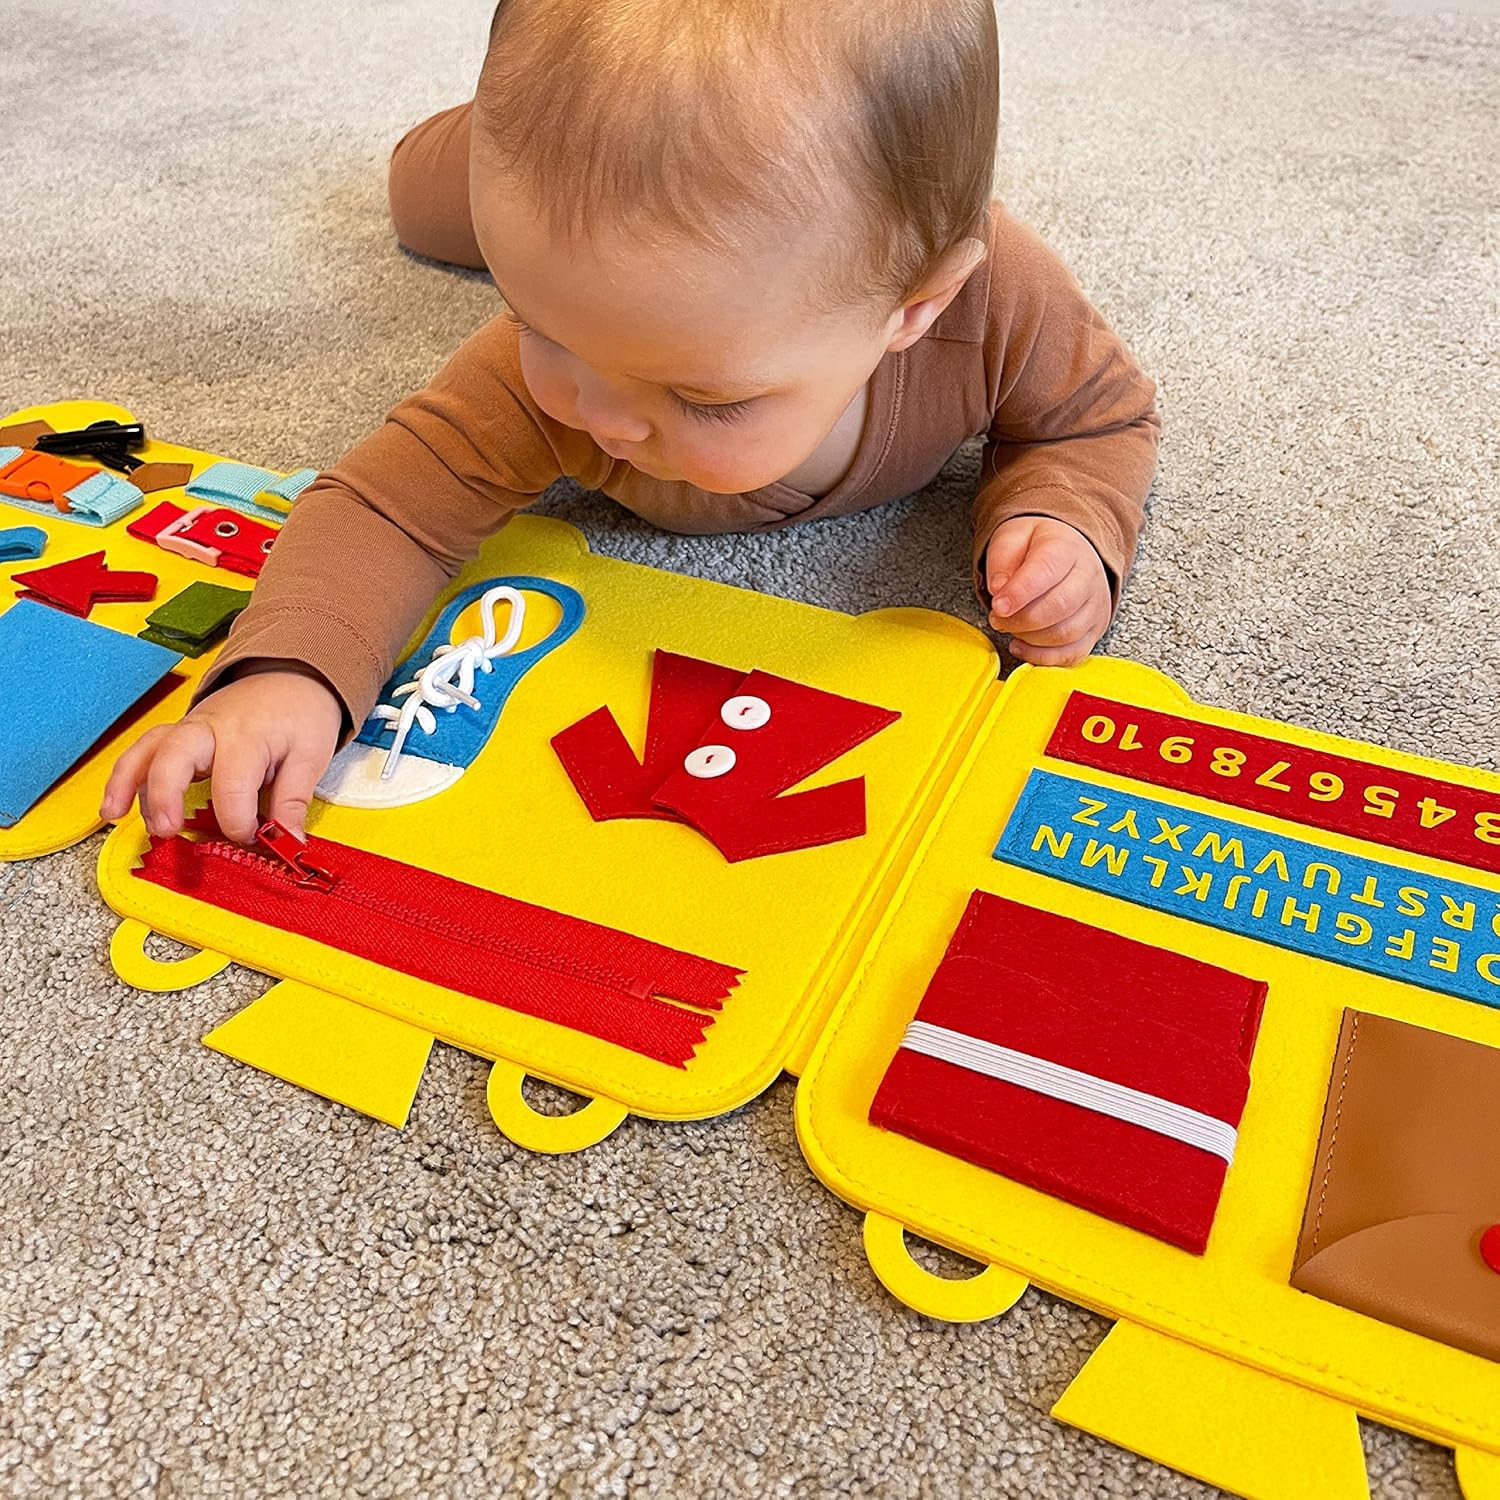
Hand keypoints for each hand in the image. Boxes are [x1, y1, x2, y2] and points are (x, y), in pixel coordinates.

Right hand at [100, 664, 342, 844]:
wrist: (291, 675)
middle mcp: (211, 727)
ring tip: (113, 815)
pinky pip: (146, 751)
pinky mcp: (180, 734)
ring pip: (149, 749)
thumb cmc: (301, 713)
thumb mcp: (311, 755)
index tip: (251, 838)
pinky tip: (115, 805)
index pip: (232, 784)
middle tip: (167, 829)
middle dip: (165, 794)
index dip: (238, 821)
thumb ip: (293, 801)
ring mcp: (190, 727)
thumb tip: (289, 843)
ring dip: (127, 782)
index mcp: (248, 735)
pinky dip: (127, 776)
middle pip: (175, 754)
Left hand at [984, 516, 1112, 665]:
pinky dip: (1042, 657)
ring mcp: (1095, 606)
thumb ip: (1001, 559)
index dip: (1020, 592)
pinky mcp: (1093, 631)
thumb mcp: (1012, 538)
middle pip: (1059, 606)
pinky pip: (1072, 654)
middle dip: (1021, 619)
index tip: (998, 605)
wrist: (1068, 554)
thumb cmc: (1037, 548)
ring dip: (1029, 638)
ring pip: (1066, 633)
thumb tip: (998, 589)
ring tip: (1009, 627)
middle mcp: (1088, 577)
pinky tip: (1020, 645)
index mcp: (1066, 549)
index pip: (1047, 571)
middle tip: (997, 618)